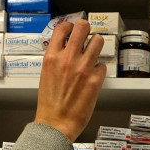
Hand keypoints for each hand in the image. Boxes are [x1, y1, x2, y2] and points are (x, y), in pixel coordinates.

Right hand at [35, 20, 105, 141]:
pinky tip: (94, 76)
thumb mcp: (46, 74)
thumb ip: (56, 59)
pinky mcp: (95, 80)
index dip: (70, 26)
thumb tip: (65, 48)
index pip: (63, 27)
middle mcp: (68, 58)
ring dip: (96, 45)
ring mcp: (83, 68)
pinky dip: (99, 69)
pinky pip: (103, 65)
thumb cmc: (50, 103)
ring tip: (94, 52)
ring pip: (98, 41)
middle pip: (82, 27)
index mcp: (52, 56)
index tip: (73, 28)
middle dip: (86, 29)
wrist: (56, 123)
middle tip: (87, 36)